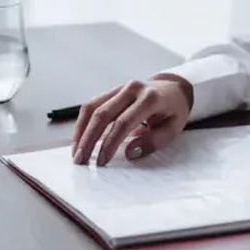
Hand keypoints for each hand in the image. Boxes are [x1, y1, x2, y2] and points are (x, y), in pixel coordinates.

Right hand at [71, 74, 193, 166]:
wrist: (172, 87)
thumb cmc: (173, 111)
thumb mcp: (172, 128)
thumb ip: (153, 141)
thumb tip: (130, 153)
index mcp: (150, 98)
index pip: (123, 122)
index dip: (110, 143)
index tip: (102, 161)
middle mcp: (131, 89)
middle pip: (102, 114)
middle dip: (88, 139)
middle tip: (80, 159)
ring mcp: (118, 88)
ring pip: (91, 108)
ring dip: (81, 131)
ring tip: (76, 151)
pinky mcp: (110, 91)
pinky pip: (91, 105)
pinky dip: (82, 123)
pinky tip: (79, 138)